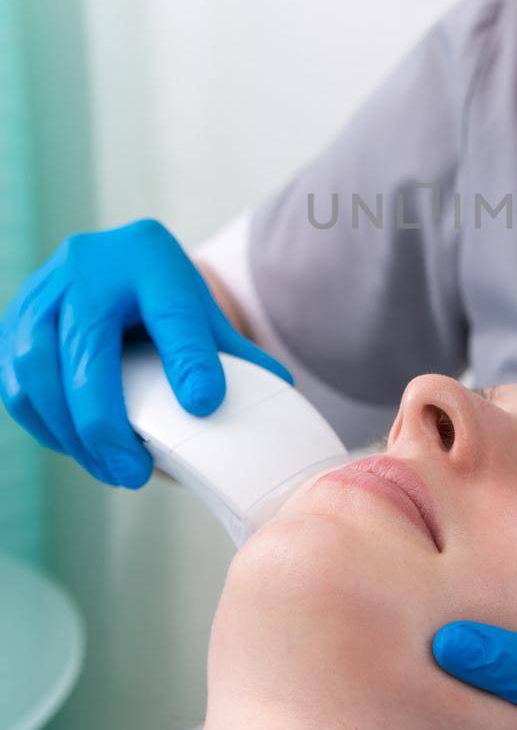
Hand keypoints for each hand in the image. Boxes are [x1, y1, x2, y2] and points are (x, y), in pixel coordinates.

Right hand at [0, 218, 291, 487]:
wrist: (119, 267)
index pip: (172, 311)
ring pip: (36, 366)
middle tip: (133, 472)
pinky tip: (78, 448)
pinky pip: (15, 381)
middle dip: (106, 421)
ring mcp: (43, 289)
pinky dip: (44, 424)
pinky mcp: (14, 320)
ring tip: (108, 468)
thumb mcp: (206, 316)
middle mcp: (89, 263)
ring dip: (69, 430)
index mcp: (150, 256)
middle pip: (88, 346)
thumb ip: (235, 356)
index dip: (188, 360)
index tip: (206, 405)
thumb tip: (277, 396)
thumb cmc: (167, 300)